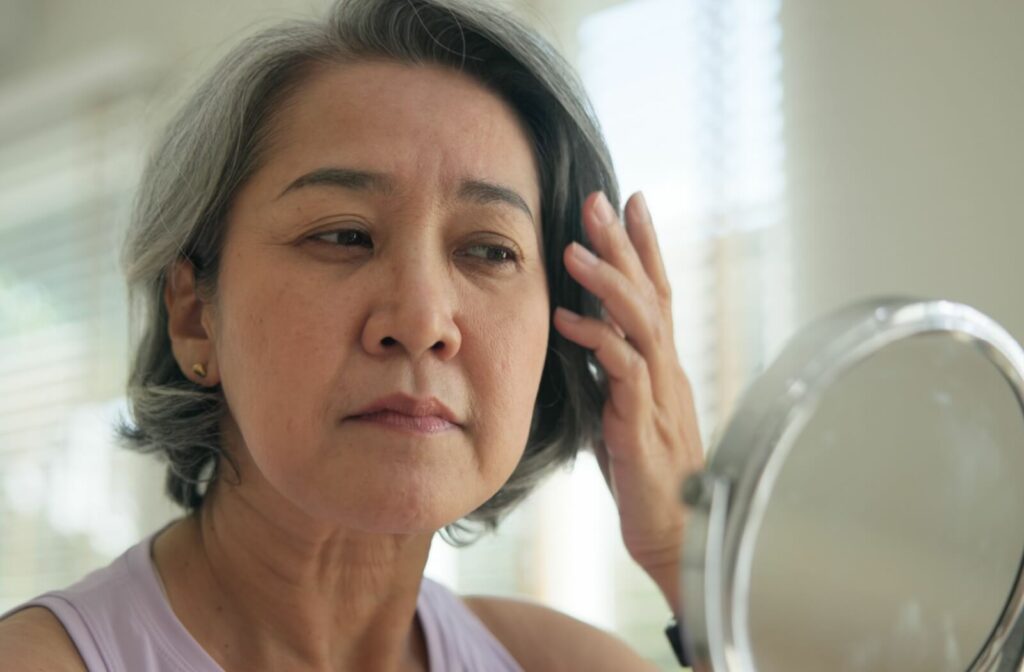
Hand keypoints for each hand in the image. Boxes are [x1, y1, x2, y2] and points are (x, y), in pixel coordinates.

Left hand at [552, 190, 704, 614]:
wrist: (678, 535)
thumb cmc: (648, 476)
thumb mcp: (626, 412)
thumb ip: (613, 374)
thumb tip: (586, 338)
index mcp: (663, 366)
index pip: (659, 292)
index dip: (645, 246)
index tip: (630, 201)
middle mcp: (668, 370)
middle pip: (652, 292)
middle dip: (626, 243)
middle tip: (601, 198)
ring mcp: (660, 395)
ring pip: (642, 322)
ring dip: (608, 281)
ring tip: (573, 246)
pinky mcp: (644, 424)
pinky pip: (623, 371)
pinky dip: (596, 339)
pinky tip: (567, 319)